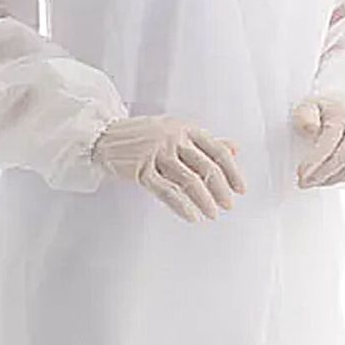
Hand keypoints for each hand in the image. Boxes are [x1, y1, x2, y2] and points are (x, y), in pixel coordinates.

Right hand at [92, 115, 245, 221]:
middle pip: (206, 166)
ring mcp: (156, 153)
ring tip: (212, 214)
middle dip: (221, 189)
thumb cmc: (142, 136)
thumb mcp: (175, 132)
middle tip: (228, 205)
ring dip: (204, 200)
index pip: (217, 150)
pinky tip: (192, 216)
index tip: (240, 189)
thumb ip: (204, 142)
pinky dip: (181, 206)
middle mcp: (173, 137)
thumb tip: (234, 149)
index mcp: (185, 128)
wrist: (104, 136)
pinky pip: (166, 191)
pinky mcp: (141, 169)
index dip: (232, 172)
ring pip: (189, 180)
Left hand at [292, 99, 344, 187]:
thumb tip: (312, 128)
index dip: (315, 162)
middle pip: (343, 158)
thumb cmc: (319, 113)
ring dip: (336, 179)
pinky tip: (340, 179)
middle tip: (305, 182)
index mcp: (339, 117)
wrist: (339, 109)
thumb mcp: (305, 108)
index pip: (329, 143)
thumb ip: (304, 116)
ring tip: (319, 181)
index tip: (301, 174)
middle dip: (322, 174)